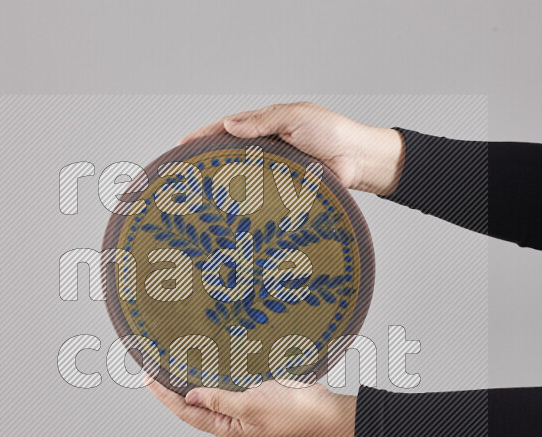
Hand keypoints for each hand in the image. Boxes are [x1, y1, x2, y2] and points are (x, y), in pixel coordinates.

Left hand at [145, 378, 356, 436]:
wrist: (319, 408)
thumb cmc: (289, 411)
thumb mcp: (249, 404)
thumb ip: (218, 399)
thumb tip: (190, 396)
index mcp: (226, 427)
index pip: (186, 411)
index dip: (165, 395)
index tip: (148, 378)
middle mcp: (229, 419)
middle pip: (191, 404)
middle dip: (171, 388)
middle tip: (152, 368)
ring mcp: (239, 407)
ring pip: (206, 393)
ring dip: (189, 380)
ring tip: (170, 365)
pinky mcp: (251, 394)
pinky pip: (223, 384)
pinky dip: (210, 374)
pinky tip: (203, 362)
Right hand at [178, 102, 404, 194]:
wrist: (360, 160)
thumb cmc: (332, 132)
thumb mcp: (295, 117)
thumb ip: (263, 121)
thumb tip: (230, 126)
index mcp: (266, 127)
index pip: (228, 129)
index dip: (204, 136)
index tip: (181, 145)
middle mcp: (266, 151)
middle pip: (230, 156)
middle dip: (207, 165)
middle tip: (184, 175)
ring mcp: (273, 173)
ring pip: (242, 180)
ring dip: (223, 188)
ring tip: (200, 197)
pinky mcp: (284, 194)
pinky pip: (260, 198)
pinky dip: (245, 205)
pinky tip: (231, 213)